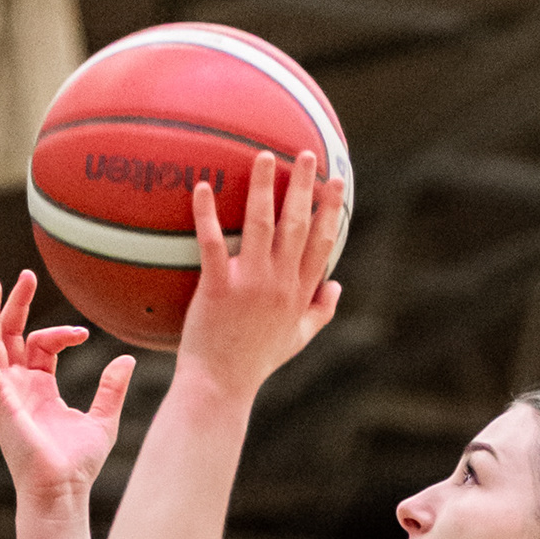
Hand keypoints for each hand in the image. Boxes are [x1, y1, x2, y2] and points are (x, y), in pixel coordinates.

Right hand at [0, 272, 134, 506]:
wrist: (62, 490)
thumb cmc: (78, 464)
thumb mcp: (103, 419)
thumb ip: (111, 388)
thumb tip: (127, 359)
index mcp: (40, 389)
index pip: (43, 346)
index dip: (61, 333)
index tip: (84, 334)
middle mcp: (19, 387)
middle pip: (12, 336)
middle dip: (17, 305)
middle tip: (26, 275)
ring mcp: (5, 393)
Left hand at [176, 147, 343, 403]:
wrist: (221, 386)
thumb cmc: (256, 362)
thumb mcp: (296, 340)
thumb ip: (321, 312)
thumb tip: (337, 285)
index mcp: (298, 294)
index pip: (322, 243)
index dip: (332, 210)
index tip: (337, 182)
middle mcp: (280, 285)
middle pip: (298, 226)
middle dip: (305, 186)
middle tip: (306, 152)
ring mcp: (250, 285)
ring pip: (261, 225)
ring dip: (264, 187)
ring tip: (263, 155)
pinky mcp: (218, 289)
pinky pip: (212, 244)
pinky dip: (207, 214)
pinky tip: (201, 186)